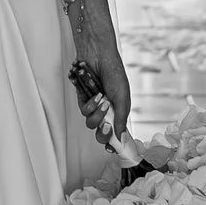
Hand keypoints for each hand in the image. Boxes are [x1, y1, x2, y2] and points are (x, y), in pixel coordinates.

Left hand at [70, 15, 134, 151]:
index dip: (113, 143)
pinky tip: (96, 93)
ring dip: (97, 113)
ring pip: (91, 123)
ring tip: (103, 99)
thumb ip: (121, 119)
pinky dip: (89, 103)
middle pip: (101, 134)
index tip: (113, 148)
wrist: (99, 55)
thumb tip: (122, 139)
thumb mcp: (122, 97)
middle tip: (107, 126)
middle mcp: (105, 112)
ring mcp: (93, 106)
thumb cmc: (114, 73)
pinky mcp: (82, 99)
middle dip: (103, 133)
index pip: (115, 134)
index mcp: (118, 112)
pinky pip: (83, 110)